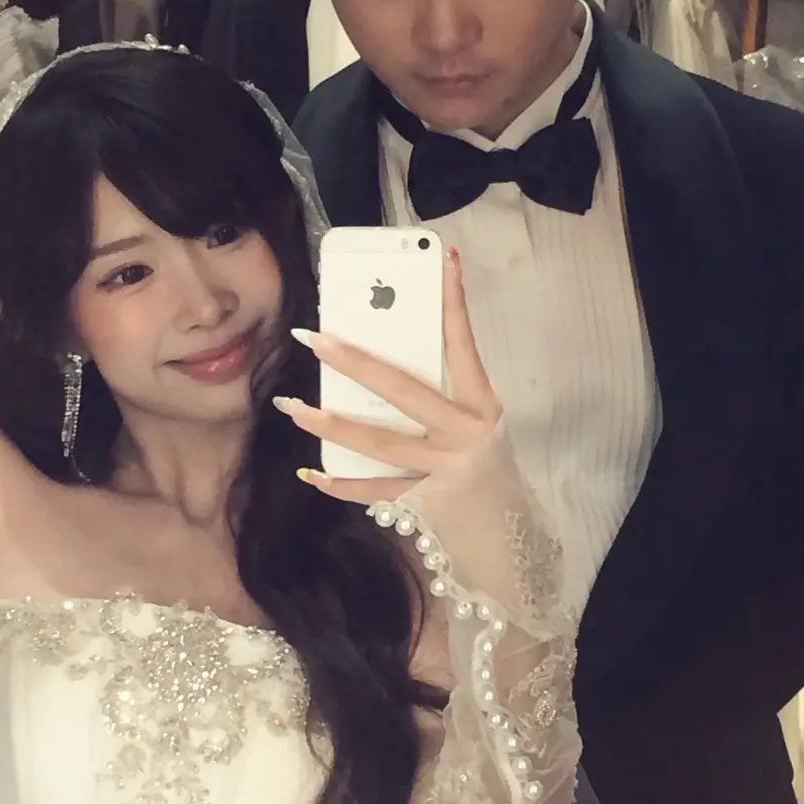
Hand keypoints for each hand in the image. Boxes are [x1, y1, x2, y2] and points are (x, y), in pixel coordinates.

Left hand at [274, 249, 501, 505]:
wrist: (509, 543)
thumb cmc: (488, 473)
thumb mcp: (476, 426)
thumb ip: (440, 397)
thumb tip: (378, 360)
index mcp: (481, 405)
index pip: (464, 344)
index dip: (453, 301)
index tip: (444, 260)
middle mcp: (465, 434)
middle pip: (404, 391)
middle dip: (355, 363)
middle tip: (315, 339)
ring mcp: (443, 470)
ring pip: (380, 443)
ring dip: (332, 425)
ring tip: (294, 408)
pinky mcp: (424, 504)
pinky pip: (374, 491)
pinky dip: (340, 483)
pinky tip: (311, 472)